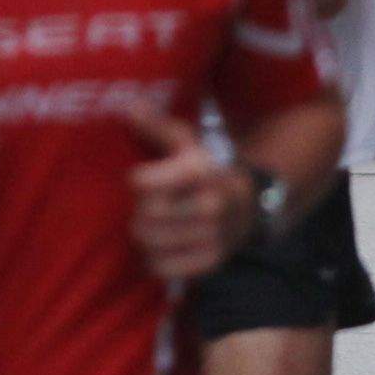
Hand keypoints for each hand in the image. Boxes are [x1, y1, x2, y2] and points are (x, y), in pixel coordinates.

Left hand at [123, 107, 258, 284]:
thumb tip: (128, 107)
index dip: (136, 180)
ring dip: (145, 236)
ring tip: (153, 225)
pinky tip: (162, 246)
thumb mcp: (185, 143)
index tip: (142, 178)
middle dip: (139, 211)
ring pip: (150, 243)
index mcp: (200, 170)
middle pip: (144, 215)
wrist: (246, 205)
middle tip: (146, 206)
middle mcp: (210, 204)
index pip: (141, 183)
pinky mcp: (210, 261)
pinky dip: (154, 260)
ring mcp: (212, 236)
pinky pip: (161, 268)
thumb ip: (156, 126)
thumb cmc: (204, 171)